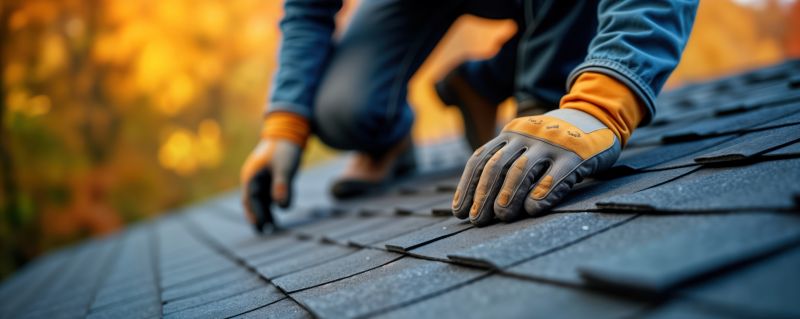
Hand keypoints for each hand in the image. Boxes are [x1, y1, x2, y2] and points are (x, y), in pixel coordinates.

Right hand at [240, 112, 308, 232]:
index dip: (255, 213)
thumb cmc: (285, 149)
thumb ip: (283, 186)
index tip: (261, 226)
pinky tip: (278, 214)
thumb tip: (281, 206)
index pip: (250, 199)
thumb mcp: (285, 168)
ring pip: (260, 200)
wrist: (289, 132)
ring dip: (264, 213)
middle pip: (252, 202)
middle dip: (257, 216)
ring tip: (271, 228)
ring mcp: (261, 179)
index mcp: (252, 176)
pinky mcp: (271, 179)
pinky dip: (271, 206)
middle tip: (263, 232)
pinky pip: (268, 196)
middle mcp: (254, 179)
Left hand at [451, 108, 621, 224]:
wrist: (598, 117)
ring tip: (502, 217)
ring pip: (522, 170)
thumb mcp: (527, 142)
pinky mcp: (576, 154)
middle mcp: (527, 135)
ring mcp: (551, 143)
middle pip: (496, 166)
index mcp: (511, 133)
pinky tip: (533, 210)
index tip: (459, 211)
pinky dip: (542, 193)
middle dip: (483, 195)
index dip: (467, 186)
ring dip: (508, 196)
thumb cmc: (555, 142)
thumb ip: (507, 162)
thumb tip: (477, 203)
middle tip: (476, 220)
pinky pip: (556, 176)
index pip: (480, 159)